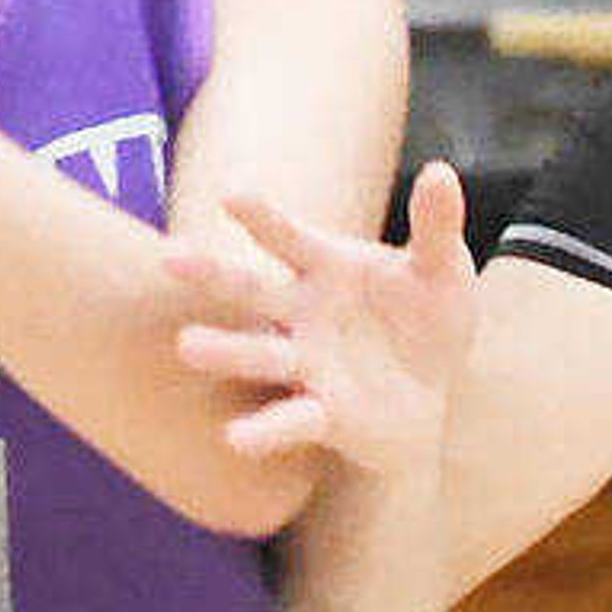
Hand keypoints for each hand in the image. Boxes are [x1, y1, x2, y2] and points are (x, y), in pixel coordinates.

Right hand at [174, 159, 476, 485]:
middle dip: (212, 274)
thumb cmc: (425, 316)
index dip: (262, 218)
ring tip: (186, 346)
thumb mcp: (442, 269)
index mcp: (326, 268)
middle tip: (169, 260)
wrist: (434, 390)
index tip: (232, 196)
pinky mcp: (322, 413)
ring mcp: (307, 364)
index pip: (288, 237)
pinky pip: (289, 421)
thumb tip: (440, 172)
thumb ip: (436, 225)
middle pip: (252, 290)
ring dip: (226, 351)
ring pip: (260, 354)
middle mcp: (304, 314)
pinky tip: (234, 439)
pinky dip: (264, 431)